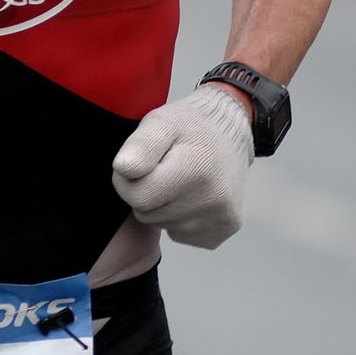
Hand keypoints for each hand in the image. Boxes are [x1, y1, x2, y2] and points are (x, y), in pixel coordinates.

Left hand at [110, 84, 253, 248]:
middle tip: (162, 170)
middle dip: (146, 193)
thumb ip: (141, 144)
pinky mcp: (224, 229)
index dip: (129, 180)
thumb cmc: (192, 125)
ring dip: (163, 206)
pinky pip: (181, 234)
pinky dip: (180, 218)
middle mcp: (214, 198)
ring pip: (163, 225)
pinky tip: (193, 195)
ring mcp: (221, 217)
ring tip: (180, 180)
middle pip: (148, 215)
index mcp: (196, 168)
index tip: (141, 163)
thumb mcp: (162, 120)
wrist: (233, 131)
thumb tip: (122, 168)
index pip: (138, 196)